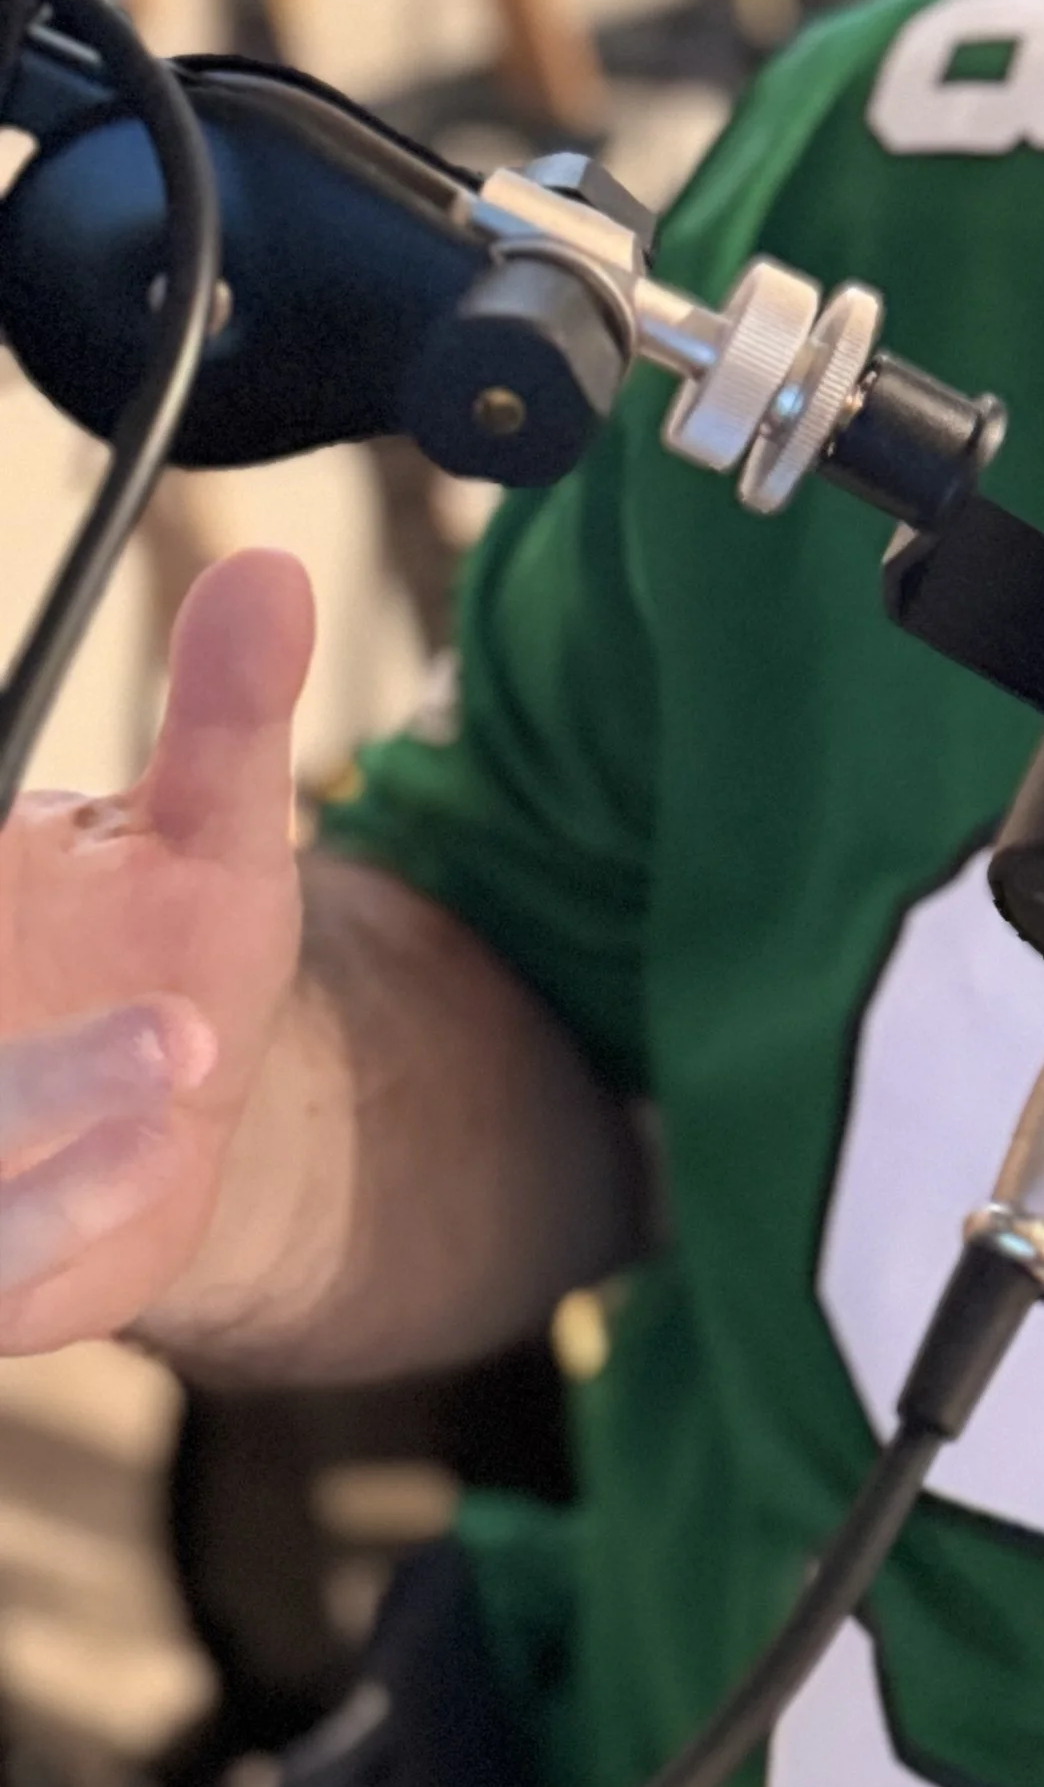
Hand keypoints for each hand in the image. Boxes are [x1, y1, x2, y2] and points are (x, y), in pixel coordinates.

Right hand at [0, 549, 313, 1353]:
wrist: (164, 1132)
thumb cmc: (160, 953)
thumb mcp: (213, 833)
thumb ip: (226, 714)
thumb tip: (273, 571)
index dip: (9, 870)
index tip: (34, 851)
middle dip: (35, 1056)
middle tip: (173, 1008)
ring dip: (48, 1097)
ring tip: (183, 1044)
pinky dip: (56, 1215)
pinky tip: (163, 1145)